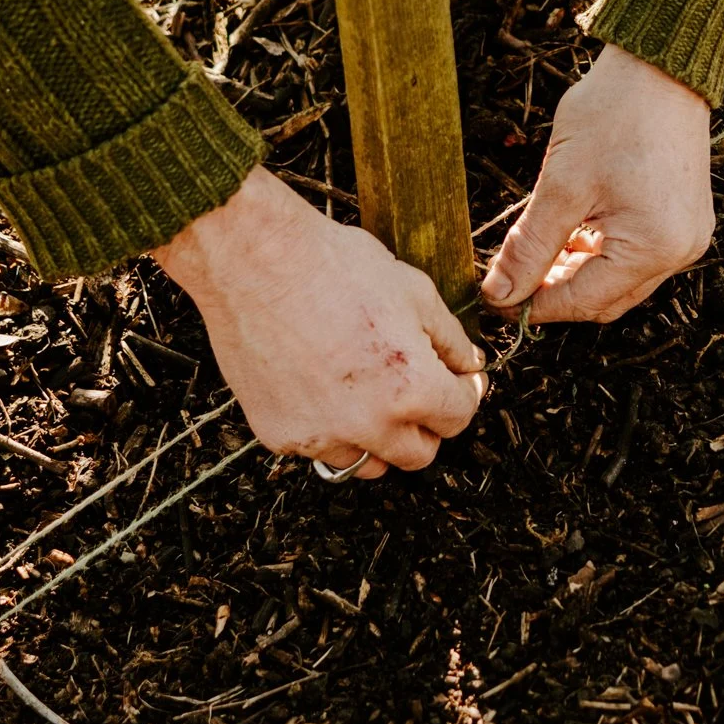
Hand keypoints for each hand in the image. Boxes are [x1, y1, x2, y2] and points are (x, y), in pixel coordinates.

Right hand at [155, 167, 484, 477]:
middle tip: (417, 391)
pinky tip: (323, 386)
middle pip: (419, 454)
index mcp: (412, 389)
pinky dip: (329, 429)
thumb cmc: (334, 266)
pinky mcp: (279, 434)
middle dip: (426, 424)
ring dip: (378, 437)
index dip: (464, 392)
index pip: (459, 417)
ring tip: (368, 392)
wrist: (255, 260)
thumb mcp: (414, 290)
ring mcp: (321, 435)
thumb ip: (450, 339)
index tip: (456, 379)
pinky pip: (318, 449)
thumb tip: (468, 364)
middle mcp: (369, 425)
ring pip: (368, 463)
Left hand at [482, 44, 713, 323]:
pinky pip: (637, 255)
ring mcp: (687, 235)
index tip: (494, 298)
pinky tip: (572, 230)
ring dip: (577, 272)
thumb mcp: (561, 185)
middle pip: (605, 298)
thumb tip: (499, 294)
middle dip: (556, 292)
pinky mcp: (684, 219)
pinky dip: (601, 252)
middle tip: (510, 277)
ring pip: (619, 279)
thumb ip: (530, 247)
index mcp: (654, 248)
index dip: (535, 305)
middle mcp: (680, 251)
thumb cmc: (613, 115)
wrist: (660, 65)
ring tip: (537, 248)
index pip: (584, 302)